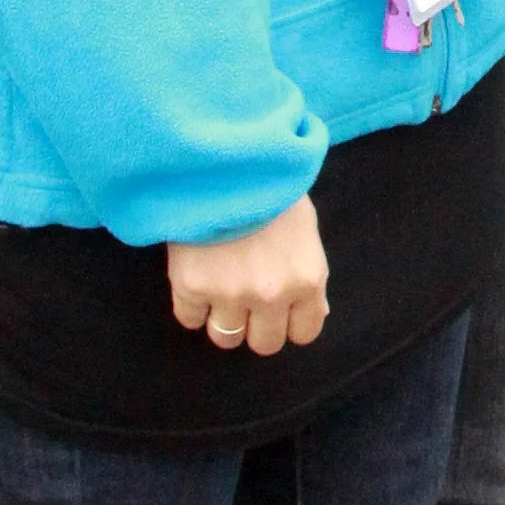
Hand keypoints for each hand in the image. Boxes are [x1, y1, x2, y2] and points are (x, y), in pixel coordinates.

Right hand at [168, 196, 330, 355]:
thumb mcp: (305, 229)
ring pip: (225, 338)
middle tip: (245, 301)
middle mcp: (272, 295)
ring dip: (222, 319)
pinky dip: (191, 305)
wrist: (224, 160)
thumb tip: (315, 311)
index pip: (304, 333)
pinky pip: (189, 318)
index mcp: (307, 280)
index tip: (278, 311)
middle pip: (265, 344)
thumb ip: (308, 274)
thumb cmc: (270, 187)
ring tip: (218, 290)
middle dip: (256, 326)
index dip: (289, 323)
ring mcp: (230, 294)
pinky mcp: (192, 287)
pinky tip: (196, 280)